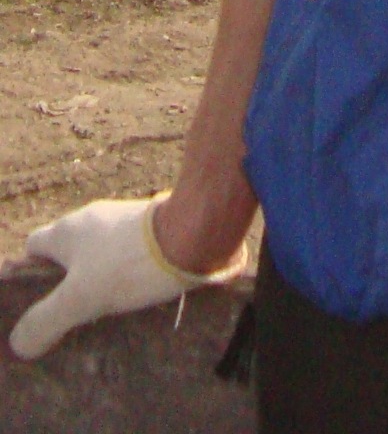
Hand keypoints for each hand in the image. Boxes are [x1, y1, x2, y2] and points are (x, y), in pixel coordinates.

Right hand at [8, 195, 245, 360]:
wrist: (194, 234)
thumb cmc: (129, 264)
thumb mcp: (78, 299)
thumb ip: (44, 321)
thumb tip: (19, 342)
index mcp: (68, 229)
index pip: (34, 246)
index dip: (31, 274)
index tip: (39, 304)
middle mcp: (94, 218)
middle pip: (69, 252)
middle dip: (68, 282)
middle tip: (72, 317)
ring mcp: (126, 220)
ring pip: (101, 252)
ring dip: (101, 278)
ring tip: (106, 314)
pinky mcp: (154, 227)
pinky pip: (130, 252)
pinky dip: (129, 272)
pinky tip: (138, 297)